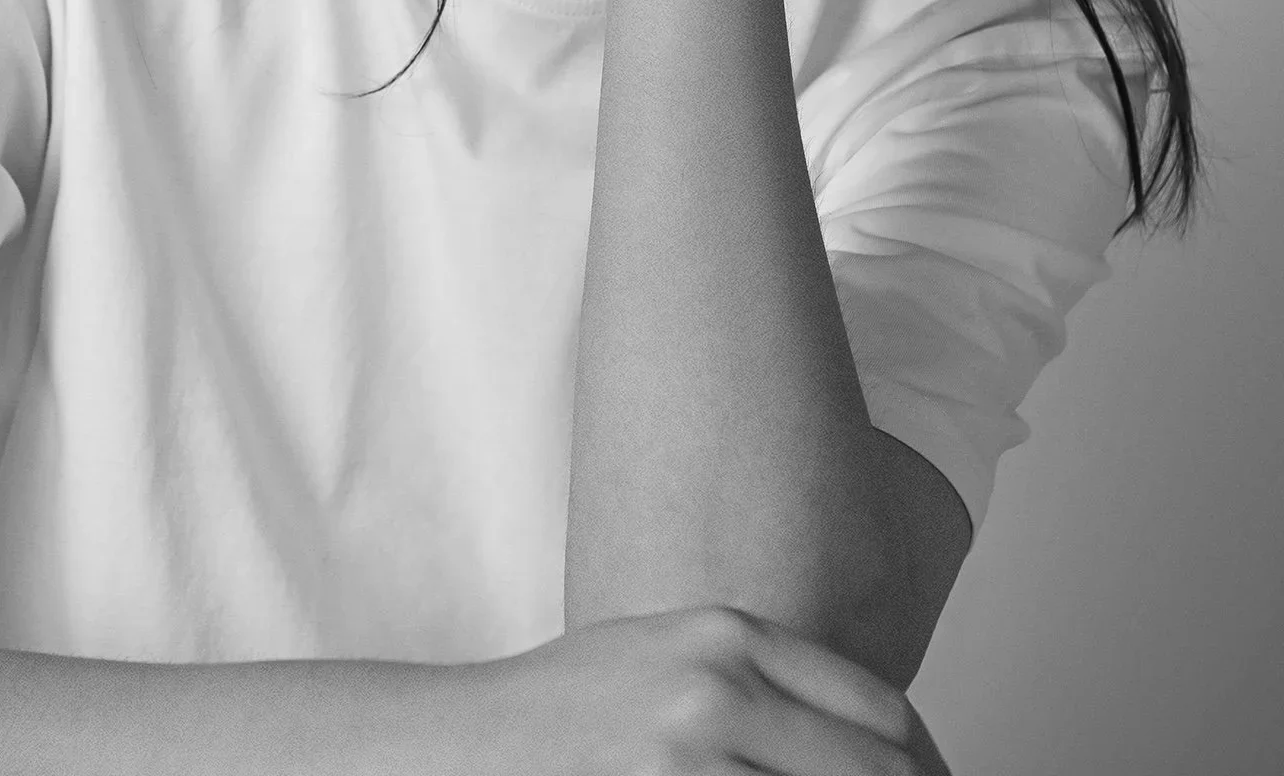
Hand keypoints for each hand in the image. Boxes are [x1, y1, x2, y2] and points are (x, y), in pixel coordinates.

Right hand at [468, 604, 950, 773]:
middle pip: (876, 772)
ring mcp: (692, 755)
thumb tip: (874, 742)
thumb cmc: (568, 709)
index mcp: (729, 634)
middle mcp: (719, 688)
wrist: (468, 746)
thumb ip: (763, 682)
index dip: (927, 768)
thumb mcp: (672, 656)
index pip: (883, 713)